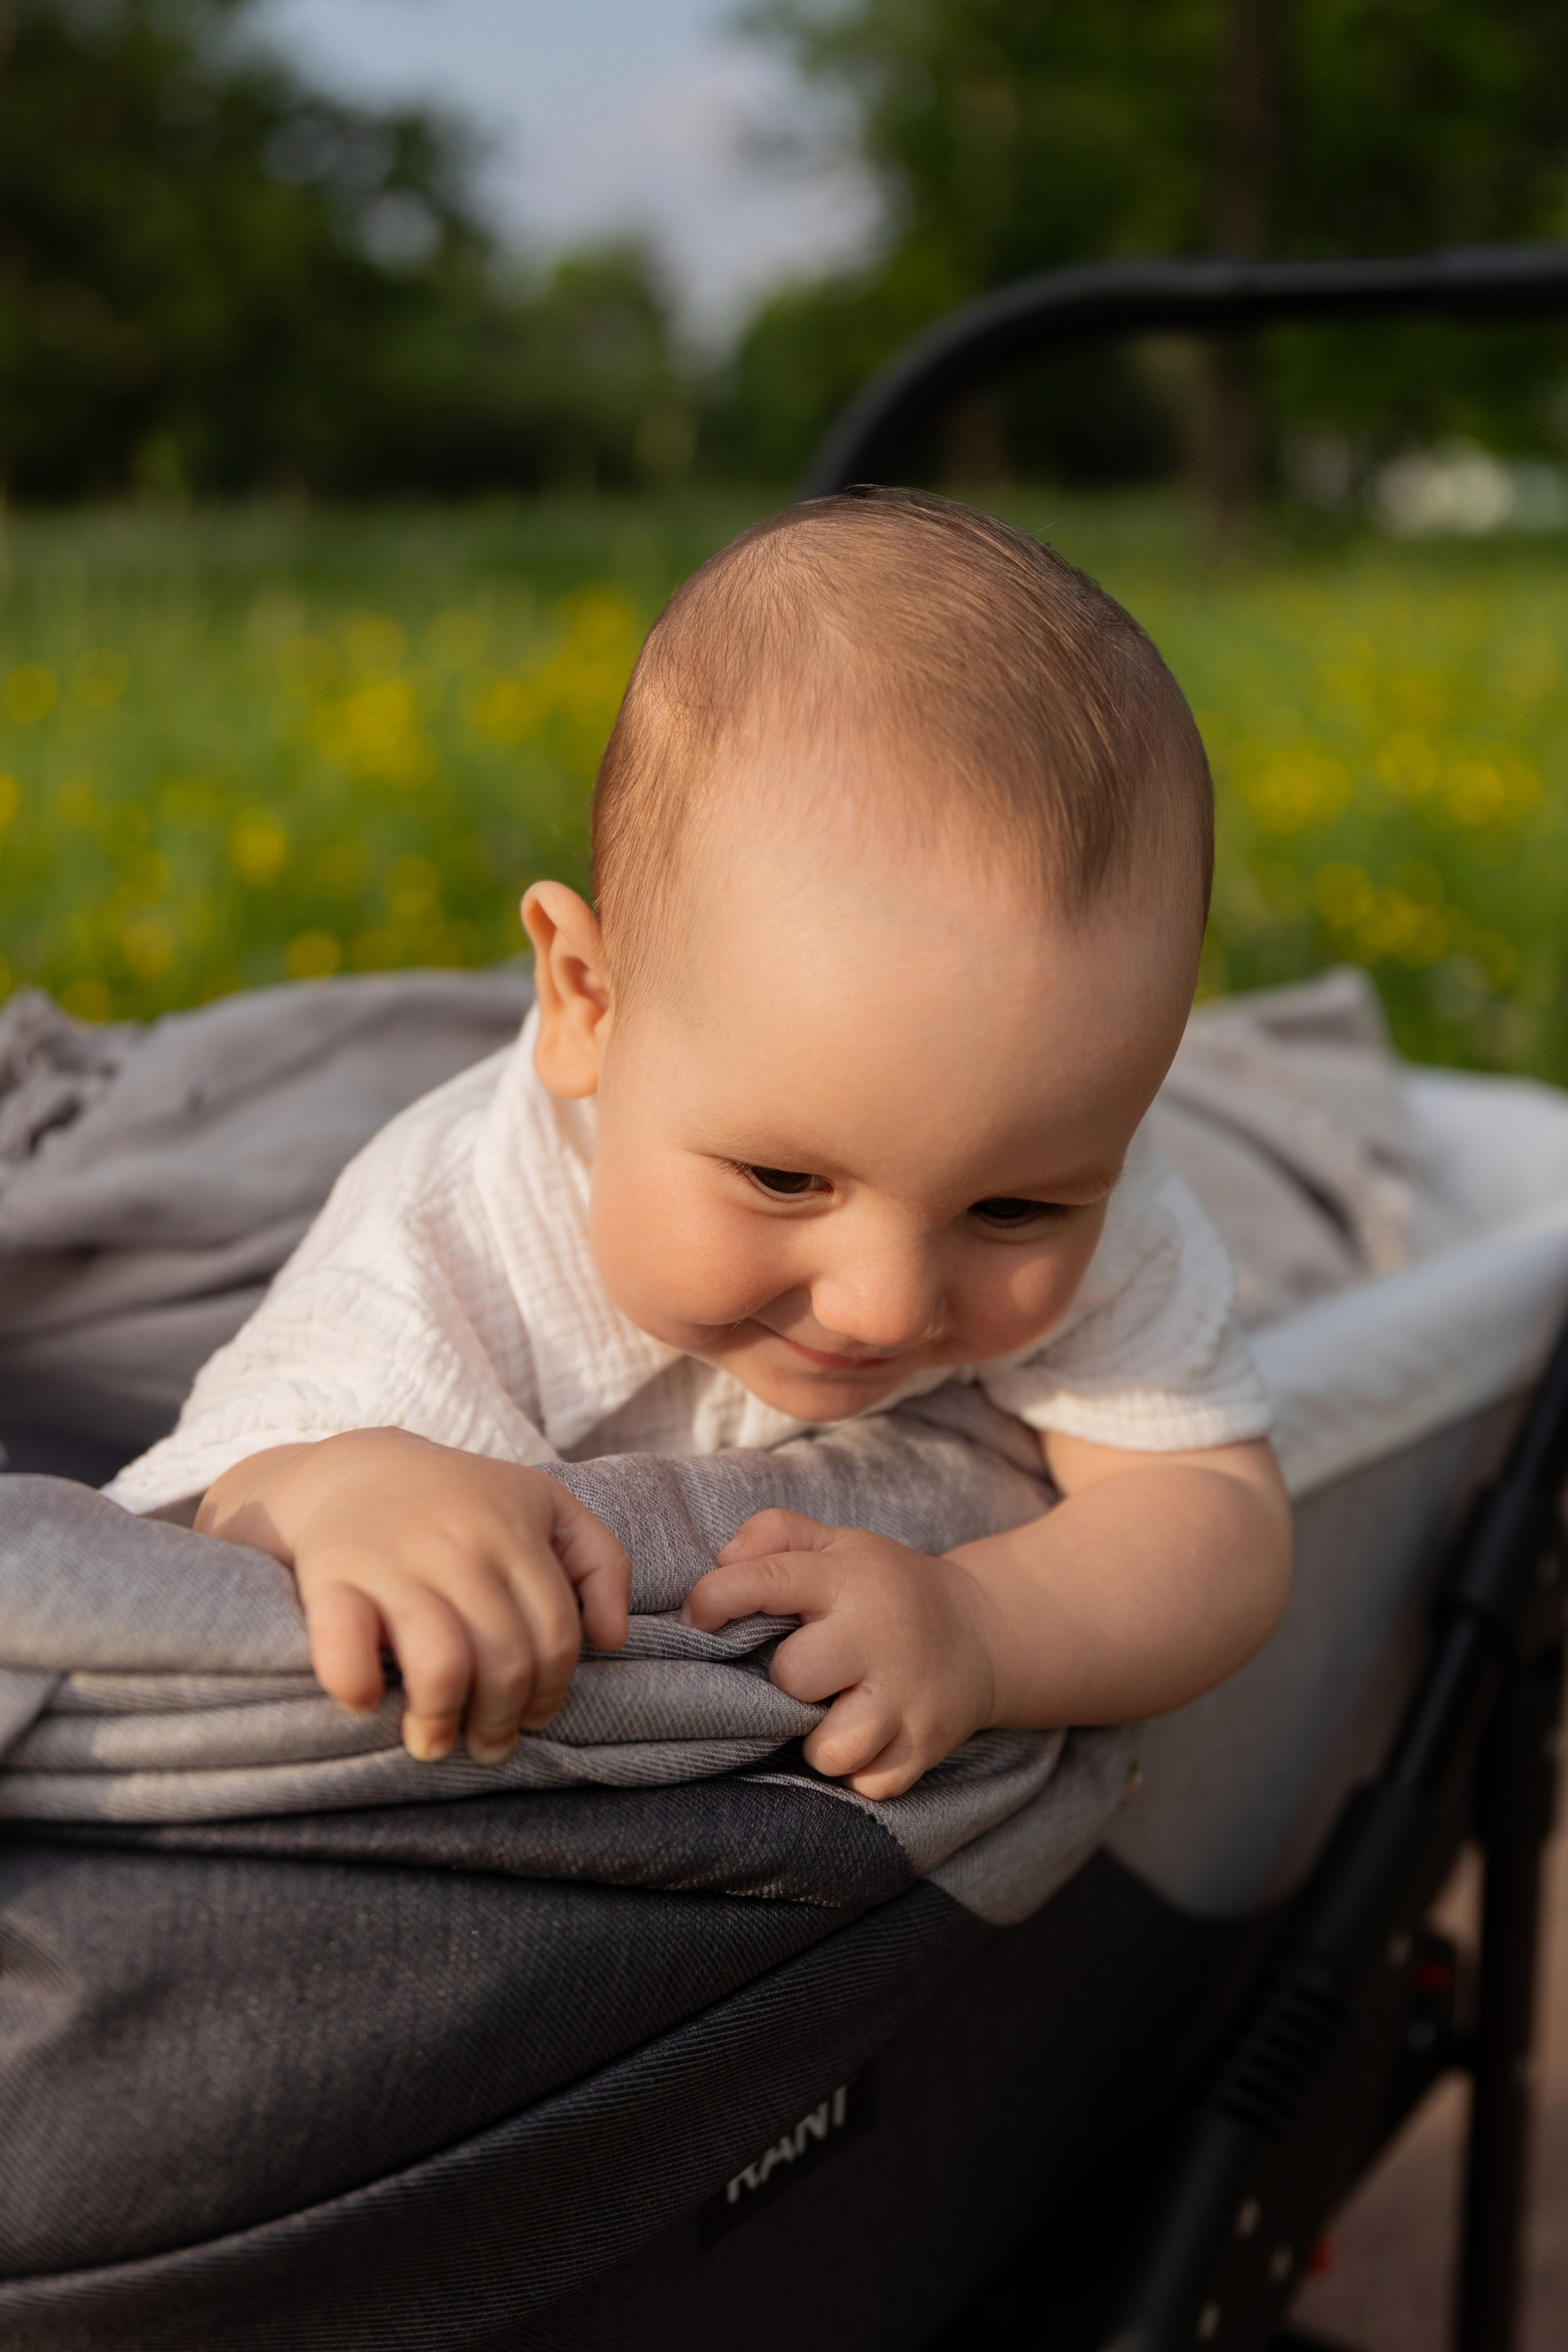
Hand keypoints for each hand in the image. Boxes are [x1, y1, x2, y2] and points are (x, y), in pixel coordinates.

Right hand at [197, 1430, 629, 1764]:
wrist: (350, 1471)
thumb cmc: (459, 1503)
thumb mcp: (544, 1505)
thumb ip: (599, 1560)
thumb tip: (612, 1639)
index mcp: (514, 1529)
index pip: (557, 1635)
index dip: (551, 1692)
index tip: (533, 1717)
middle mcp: (460, 1541)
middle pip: (506, 1660)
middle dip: (501, 1720)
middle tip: (487, 1743)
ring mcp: (394, 1558)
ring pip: (442, 1665)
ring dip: (441, 1721)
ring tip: (433, 1742)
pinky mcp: (332, 1573)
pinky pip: (346, 1645)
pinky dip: (358, 1685)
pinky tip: (366, 1702)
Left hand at [682, 1509, 999, 1799]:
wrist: (985, 1631)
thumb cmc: (886, 1589)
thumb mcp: (839, 1543)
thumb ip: (776, 1534)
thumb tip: (722, 1559)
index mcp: (848, 1577)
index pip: (767, 1579)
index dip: (715, 1598)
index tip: (697, 1618)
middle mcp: (878, 1635)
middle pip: (795, 1675)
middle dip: (787, 1679)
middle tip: (810, 1669)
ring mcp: (907, 1696)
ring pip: (831, 1748)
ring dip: (819, 1740)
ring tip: (832, 1714)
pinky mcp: (927, 1745)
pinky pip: (869, 1784)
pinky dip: (860, 1772)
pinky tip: (868, 1741)